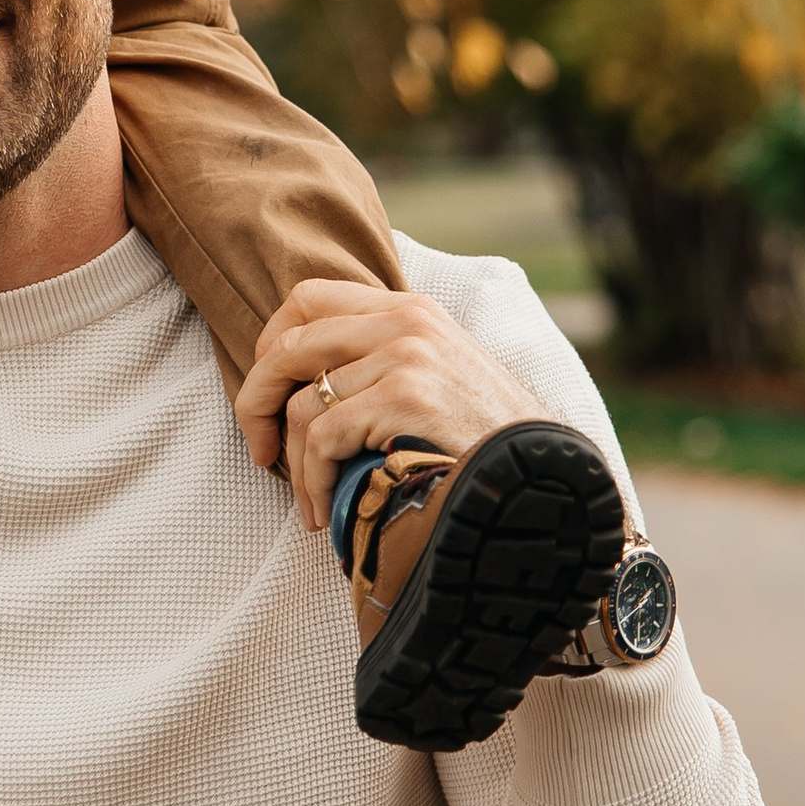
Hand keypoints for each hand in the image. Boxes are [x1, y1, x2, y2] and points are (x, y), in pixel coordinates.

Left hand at [235, 280, 541, 530]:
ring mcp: (404, 356)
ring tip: (309, 502)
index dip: (270, 342)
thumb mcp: (440, 375)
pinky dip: (312, 480)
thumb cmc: (487, 439)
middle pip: (289, 343)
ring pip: (303, 404)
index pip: (307, 296)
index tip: (266, 393)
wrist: (547, 471)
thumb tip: (305, 383)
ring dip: (292, 463)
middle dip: (257, 400)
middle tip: (260, 450)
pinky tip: (325, 509)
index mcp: (409, 308)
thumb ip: (384, 360)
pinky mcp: (404, 397)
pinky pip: (323, 438)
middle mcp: (404, 320)